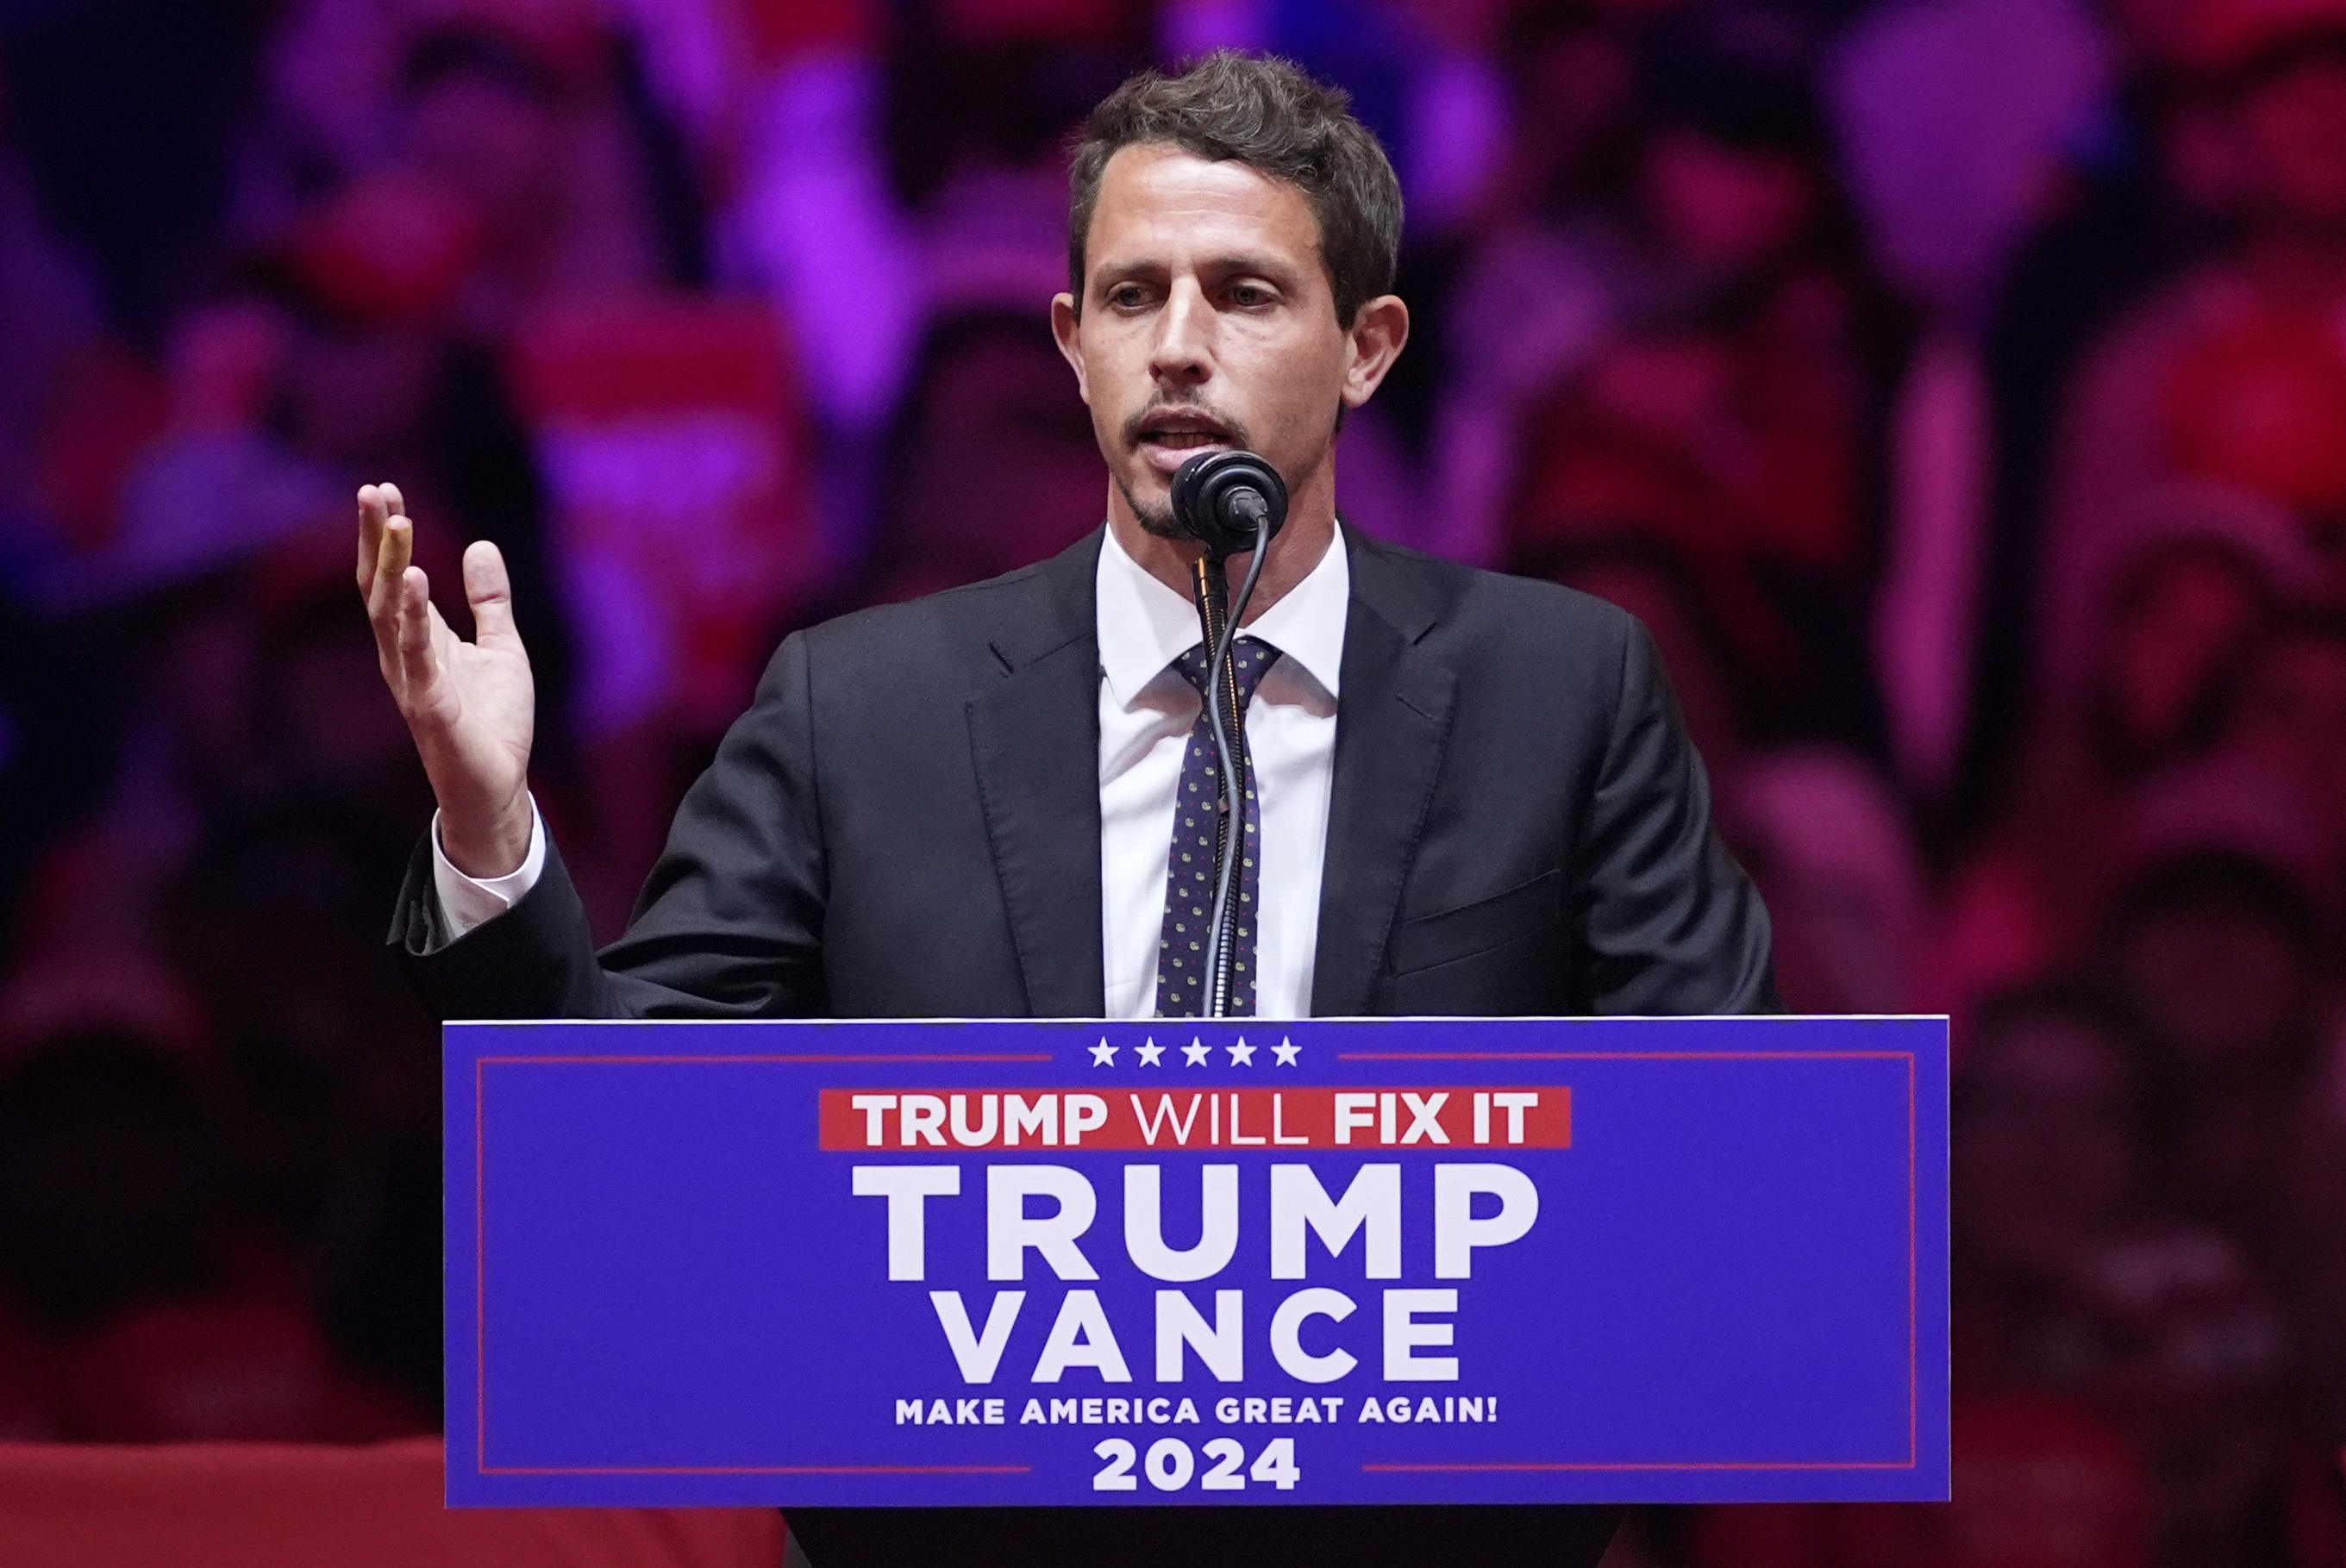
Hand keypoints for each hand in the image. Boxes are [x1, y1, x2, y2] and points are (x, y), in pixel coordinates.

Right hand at [357, 482, 535, 876]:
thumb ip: (490, 601)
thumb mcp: (501, 648)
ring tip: (397, 522)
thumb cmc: (492, 723)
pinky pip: (417, 655)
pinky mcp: (430, 706)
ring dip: (393, 566)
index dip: (386, 535)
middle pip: (381, 585)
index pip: (394, 576)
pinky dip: (413, 617)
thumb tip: (480, 546)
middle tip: (374, 490)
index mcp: (418, 639)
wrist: (498, 786)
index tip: (384, 490)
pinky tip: (415, 580)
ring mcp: (412, 679)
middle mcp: (404, 654)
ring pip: (391, 614)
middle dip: (376, 539)